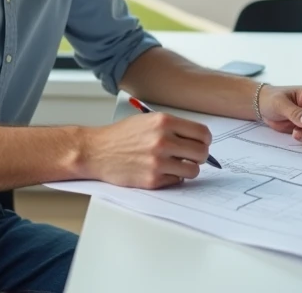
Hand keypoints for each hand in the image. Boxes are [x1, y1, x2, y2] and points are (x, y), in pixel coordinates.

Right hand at [79, 112, 212, 188]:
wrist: (97, 151)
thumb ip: (172, 127)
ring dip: (187, 169)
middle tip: (190, 156)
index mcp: (164, 122)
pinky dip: (172, 178)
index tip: (201, 144)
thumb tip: (198, 139)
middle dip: (199, 156)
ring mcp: (158, 162)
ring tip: (175, 165)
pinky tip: (160, 171)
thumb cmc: (122, 135)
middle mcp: (163, 140)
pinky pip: (177, 181)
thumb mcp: (148, 120)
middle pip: (202, 153)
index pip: (202, 133)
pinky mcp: (152, 179)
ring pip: (193, 170)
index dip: (204, 140)